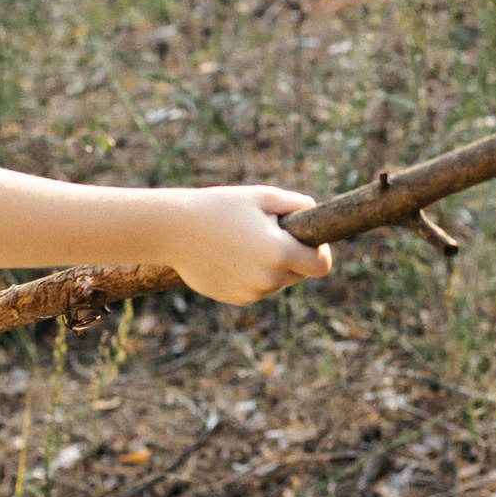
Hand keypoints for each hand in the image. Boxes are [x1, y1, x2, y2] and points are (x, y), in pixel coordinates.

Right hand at [166, 186, 333, 305]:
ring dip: (270, 265)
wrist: (174, 230)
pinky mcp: (236, 299)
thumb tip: (315, 214)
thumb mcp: (263, 196)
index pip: (321, 266)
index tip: (308, 239)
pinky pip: (257, 287)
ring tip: (243, 241)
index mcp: (280, 252)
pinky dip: (251, 274)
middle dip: (293, 256)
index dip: (320, 252)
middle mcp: (269, 279)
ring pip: (277, 281)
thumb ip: (298, 204)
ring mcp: (252, 293)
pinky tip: (230, 255)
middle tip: (269, 233)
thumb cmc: (221, 207)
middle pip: (300, 274)